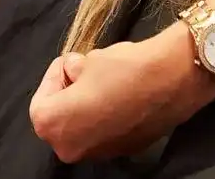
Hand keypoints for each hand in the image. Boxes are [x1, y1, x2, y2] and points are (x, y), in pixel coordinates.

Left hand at [29, 27, 214, 162]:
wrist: (174, 79)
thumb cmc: (123, 68)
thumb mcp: (87, 60)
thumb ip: (72, 71)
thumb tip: (74, 71)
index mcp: (54, 126)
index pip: (40, 101)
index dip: (54, 77)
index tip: (69, 60)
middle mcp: (72, 149)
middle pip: (60, 118)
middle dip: (68, 94)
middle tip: (83, 70)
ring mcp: (99, 154)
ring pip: (82, 127)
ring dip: (87, 106)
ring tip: (104, 81)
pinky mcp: (124, 151)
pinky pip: (105, 132)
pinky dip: (106, 116)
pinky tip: (121, 95)